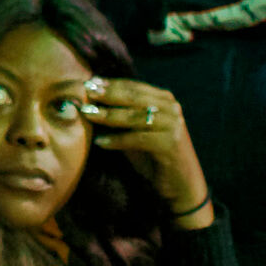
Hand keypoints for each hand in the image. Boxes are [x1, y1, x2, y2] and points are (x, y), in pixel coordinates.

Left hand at [81, 77, 212, 216]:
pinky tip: (100, 142)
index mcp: (164, 100)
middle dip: (107, 94)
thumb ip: (120, 115)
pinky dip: (118, 140)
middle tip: (85, 92)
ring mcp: (174, 125)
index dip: (110, 84)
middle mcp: (171, 109)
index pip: (133, 87)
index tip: (88, 82)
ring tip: (87, 114)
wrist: (179, 184)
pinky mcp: (171, 143)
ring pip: (135, 117)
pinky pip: (138, 138)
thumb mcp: (135, 130)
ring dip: (108, 115)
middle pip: (134, 97)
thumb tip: (90, 99)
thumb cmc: (152, 155)